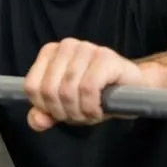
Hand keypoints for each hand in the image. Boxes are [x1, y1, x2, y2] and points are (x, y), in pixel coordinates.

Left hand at [23, 38, 144, 131]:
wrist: (134, 89)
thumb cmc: (96, 96)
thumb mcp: (65, 108)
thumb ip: (45, 114)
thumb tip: (37, 120)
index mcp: (50, 52)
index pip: (32, 87)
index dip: (46, 108)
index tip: (62, 113)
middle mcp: (67, 46)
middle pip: (50, 90)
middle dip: (64, 112)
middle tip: (80, 115)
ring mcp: (87, 48)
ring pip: (68, 90)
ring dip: (80, 112)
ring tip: (91, 112)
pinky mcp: (105, 57)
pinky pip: (88, 88)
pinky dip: (92, 106)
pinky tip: (99, 109)